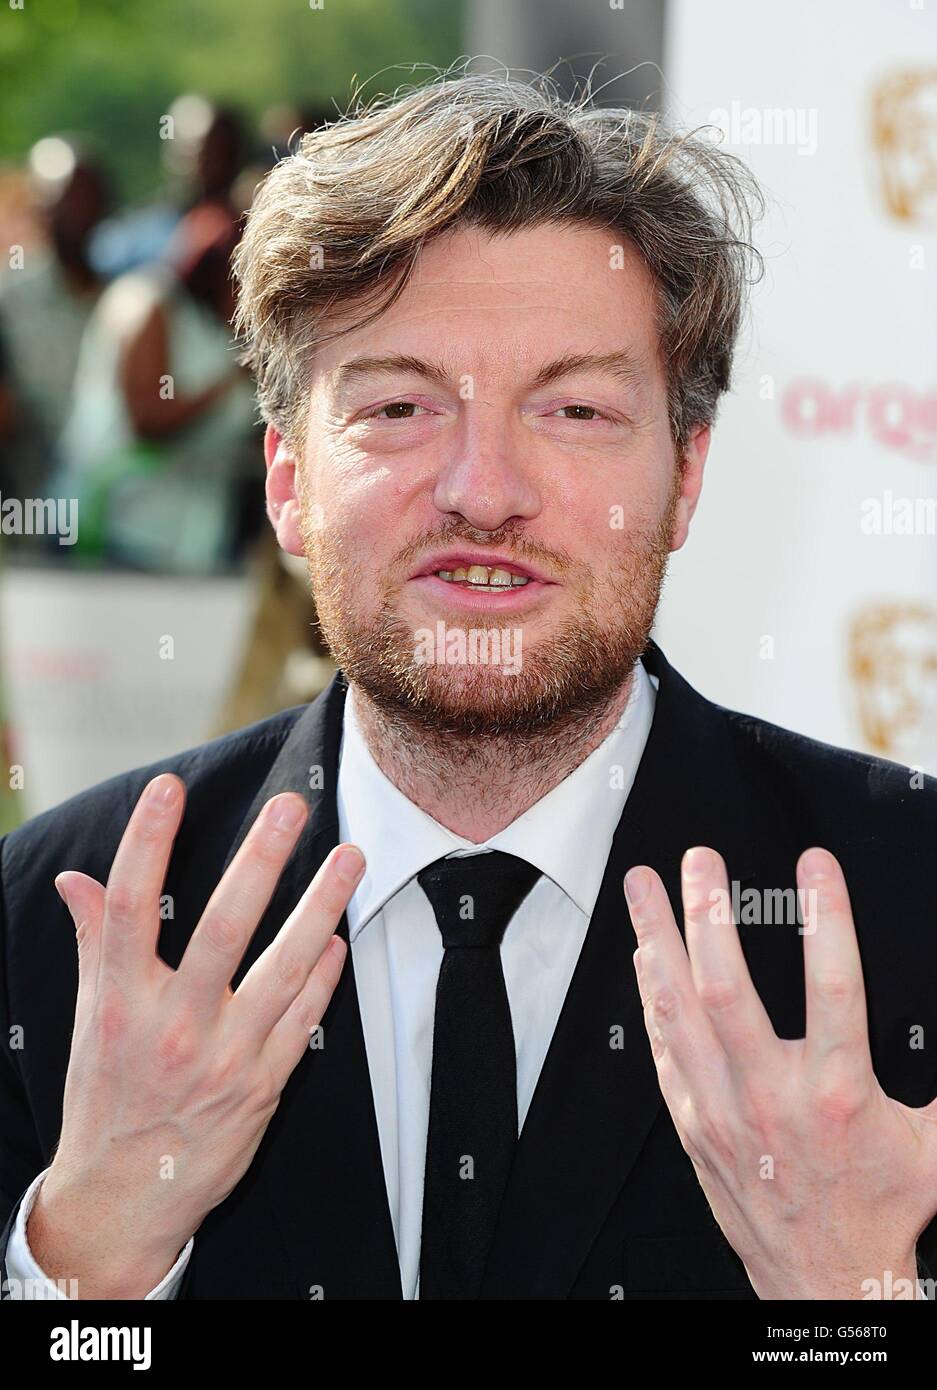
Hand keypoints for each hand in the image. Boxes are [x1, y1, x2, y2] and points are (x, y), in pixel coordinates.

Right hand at [29, 772, 363, 1298]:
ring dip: (321, 908)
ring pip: (282, 969)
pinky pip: (303, 1017)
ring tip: (350, 857)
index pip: (129, 906)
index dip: (146, 842)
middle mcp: (170, 1025)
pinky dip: (324, 975)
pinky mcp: (262, 1086)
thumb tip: (76, 879)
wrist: (126, 1196)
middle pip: (222, 928)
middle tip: (292, 808)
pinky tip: (339, 937)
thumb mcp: (93, 1017)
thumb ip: (94, 941)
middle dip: (260, 861)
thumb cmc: (107, 1094)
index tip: (168, 789)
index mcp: (120, 1000)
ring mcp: (222, 1057)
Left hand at [623, 846, 936, 1299]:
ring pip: (678, 1012)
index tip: (814, 864)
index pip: (833, 986)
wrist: (825, 1283)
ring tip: (640, 887)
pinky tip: (641, 956)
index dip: (825, 918)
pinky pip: (664, 1050)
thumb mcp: (936, 1147)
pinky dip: (650, 997)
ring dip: (656, 940)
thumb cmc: (878, 1210)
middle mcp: (773, 1096)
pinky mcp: (695, 1125)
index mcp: (838, 1093)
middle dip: (708, 915)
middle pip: (728, 990)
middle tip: (699, 861)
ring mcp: (724, 1110)